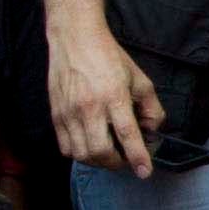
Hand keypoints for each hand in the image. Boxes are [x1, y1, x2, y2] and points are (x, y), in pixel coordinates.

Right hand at [47, 14, 163, 174]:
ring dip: (98, 161)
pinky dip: (80, 154)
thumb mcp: (139, 78)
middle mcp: (89, 106)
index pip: (127, 134)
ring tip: (109, 153)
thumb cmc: (108, 56)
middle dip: (117, 163)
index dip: (137, 157)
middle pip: (101, 151)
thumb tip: (152, 130)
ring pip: (82, 154)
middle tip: (125, 159)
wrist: (75, 38)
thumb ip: (151, 106)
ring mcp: (69, 111)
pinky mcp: (56, 114)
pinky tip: (90, 145)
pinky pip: (66, 147)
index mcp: (113, 95)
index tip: (144, 171)